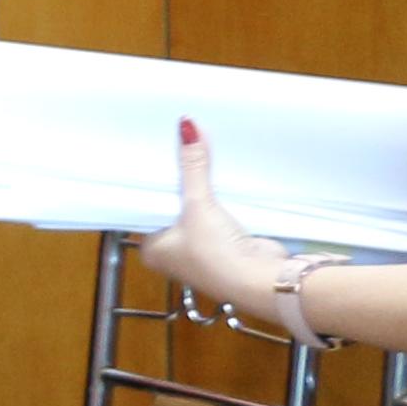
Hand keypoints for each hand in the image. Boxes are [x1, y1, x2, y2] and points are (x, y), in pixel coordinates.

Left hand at [144, 123, 308, 335]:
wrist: (261, 281)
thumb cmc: (215, 252)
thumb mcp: (198, 204)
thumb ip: (193, 166)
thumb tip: (186, 125)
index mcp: (152, 248)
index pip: (145, 207)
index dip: (151, 183)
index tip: (153, 153)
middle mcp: (174, 251)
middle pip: (174, 206)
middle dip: (180, 183)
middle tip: (178, 145)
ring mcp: (203, 249)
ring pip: (199, 210)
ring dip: (203, 191)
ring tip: (200, 153)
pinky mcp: (228, 244)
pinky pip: (221, 214)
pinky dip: (223, 199)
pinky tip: (223, 175)